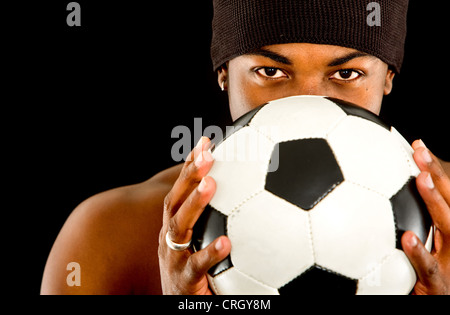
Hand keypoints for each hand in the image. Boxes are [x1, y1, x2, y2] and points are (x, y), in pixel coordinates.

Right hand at [158, 137, 230, 294]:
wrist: (179, 305)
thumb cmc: (194, 270)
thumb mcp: (199, 242)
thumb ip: (216, 220)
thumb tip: (249, 196)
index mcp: (175, 226)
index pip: (180, 189)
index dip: (191, 164)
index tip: (206, 140)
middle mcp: (170, 237)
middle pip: (175, 200)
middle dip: (190, 174)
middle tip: (207, 152)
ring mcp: (173, 258)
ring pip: (179, 226)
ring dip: (194, 202)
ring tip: (210, 183)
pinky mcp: (184, 281)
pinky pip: (197, 266)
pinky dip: (209, 253)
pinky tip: (226, 243)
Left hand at [402, 140, 449, 294]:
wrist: (437, 301)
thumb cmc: (424, 275)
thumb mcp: (420, 246)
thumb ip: (406, 221)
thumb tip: (379, 197)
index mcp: (446, 230)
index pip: (444, 194)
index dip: (434, 169)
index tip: (416, 144)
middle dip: (437, 175)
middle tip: (420, 151)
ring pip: (449, 228)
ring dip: (436, 201)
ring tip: (420, 179)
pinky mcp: (439, 283)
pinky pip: (430, 268)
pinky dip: (420, 252)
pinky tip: (407, 238)